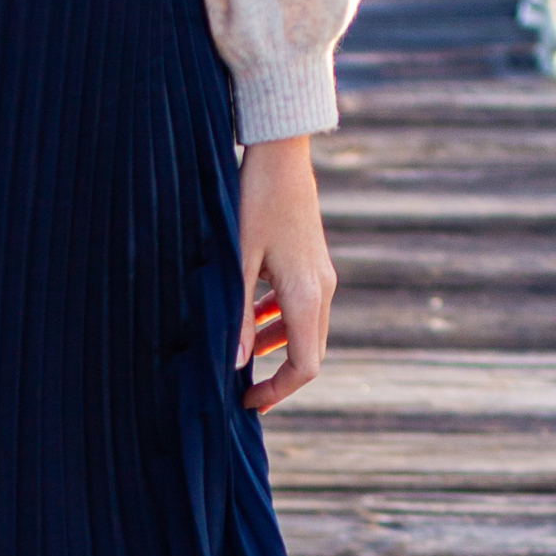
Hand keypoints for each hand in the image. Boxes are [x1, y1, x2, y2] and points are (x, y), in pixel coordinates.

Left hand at [237, 135, 334, 413]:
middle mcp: (322, 290)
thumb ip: (236, 316)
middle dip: (276, 375)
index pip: (305, 365)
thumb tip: (234, 364)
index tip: (245, 401)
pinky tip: (249, 318)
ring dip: (275, 347)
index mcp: (306, 295)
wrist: (280, 154)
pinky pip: (301, 307)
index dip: (278, 390)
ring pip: (305, 330)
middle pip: (309, 352)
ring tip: (238, 357)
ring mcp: (321, 276)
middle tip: (239, 390)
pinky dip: (277, 321)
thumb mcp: (236, 262)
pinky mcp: (313, 264)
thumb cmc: (253, 201)